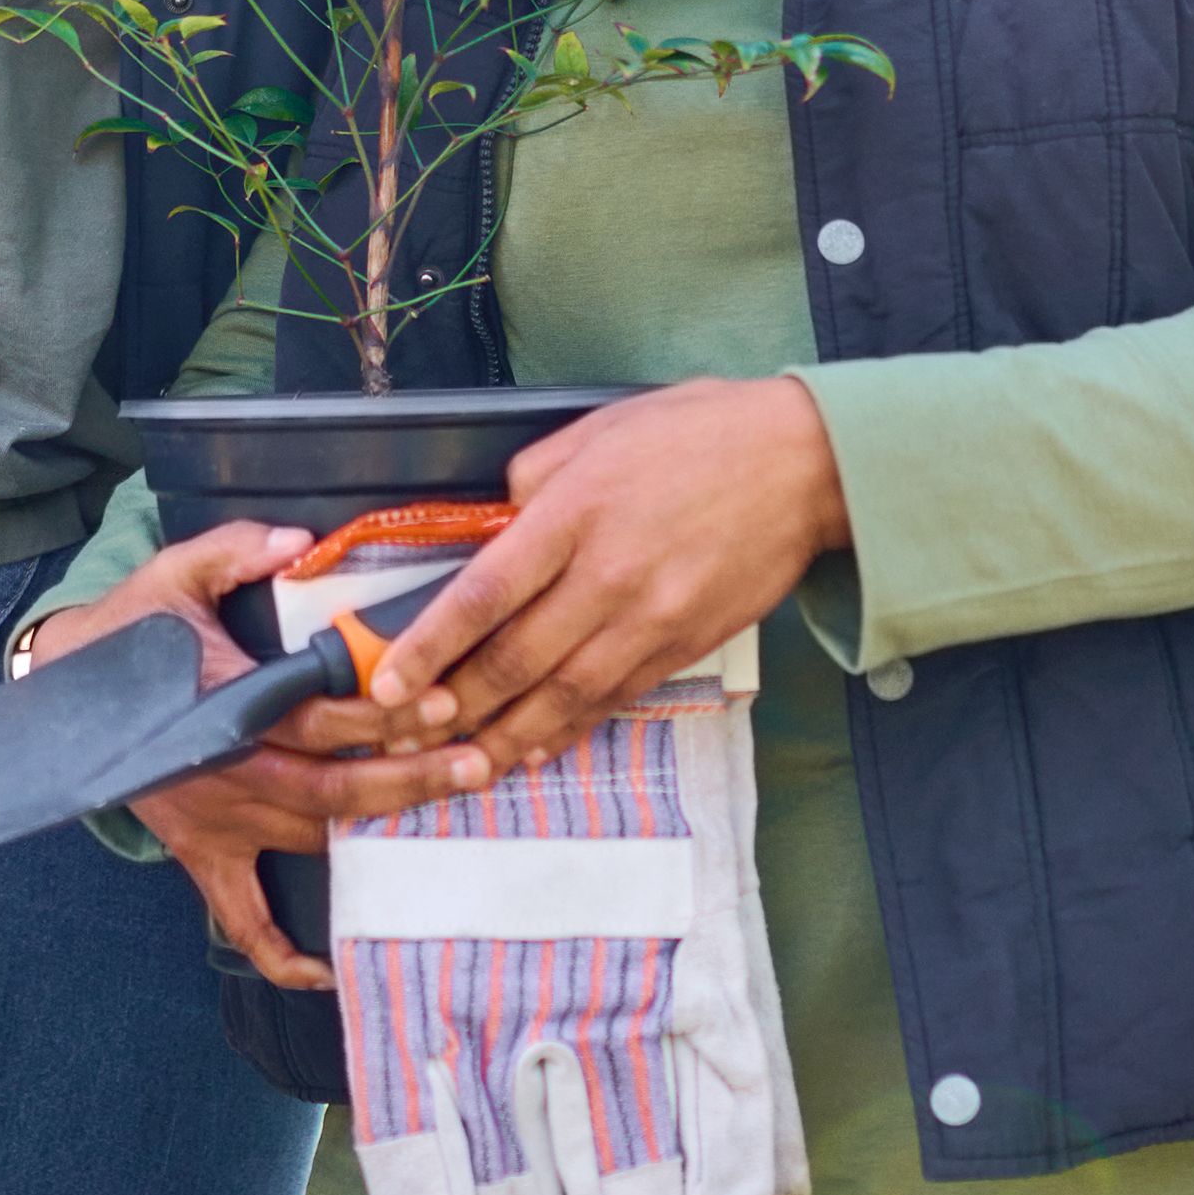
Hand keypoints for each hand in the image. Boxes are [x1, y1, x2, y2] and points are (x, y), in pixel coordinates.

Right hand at [32, 519, 493, 991]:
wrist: (58, 695)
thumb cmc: (131, 630)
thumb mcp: (176, 572)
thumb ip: (236, 550)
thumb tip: (300, 542)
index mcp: (228, 705)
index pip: (320, 715)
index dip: (385, 712)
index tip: (448, 700)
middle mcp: (229, 773)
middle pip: (332, 787)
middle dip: (409, 779)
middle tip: (476, 765)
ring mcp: (216, 823)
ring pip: (310, 840)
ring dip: (376, 839)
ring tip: (446, 825)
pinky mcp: (201, 855)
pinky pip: (239, 919)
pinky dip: (279, 956)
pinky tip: (326, 972)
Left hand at [357, 379, 847, 777]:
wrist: (805, 465)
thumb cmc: (701, 433)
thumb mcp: (602, 430)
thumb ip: (536, 479)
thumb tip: (496, 526)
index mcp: (577, 512)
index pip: (485, 592)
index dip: (430, 644)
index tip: (389, 681)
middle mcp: (608, 574)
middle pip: (515, 658)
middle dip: (453, 706)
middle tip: (405, 737)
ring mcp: (650, 619)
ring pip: (562, 695)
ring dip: (503, 737)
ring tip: (458, 764)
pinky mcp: (683, 646)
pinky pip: (614, 699)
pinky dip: (569, 730)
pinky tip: (533, 749)